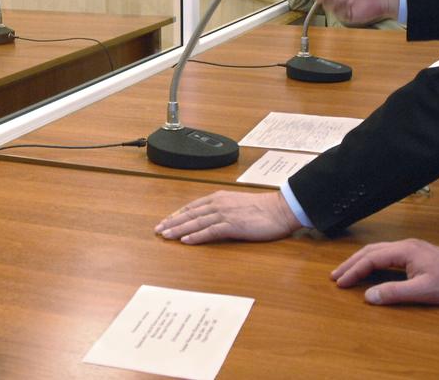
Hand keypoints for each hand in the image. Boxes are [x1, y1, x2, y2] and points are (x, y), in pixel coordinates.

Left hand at [155, 190, 301, 244]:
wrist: (280, 209)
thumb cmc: (262, 208)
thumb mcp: (238, 204)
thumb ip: (223, 209)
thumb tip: (212, 218)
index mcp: (219, 198)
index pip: (192, 206)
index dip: (177, 214)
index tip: (165, 221)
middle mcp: (218, 204)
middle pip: (190, 214)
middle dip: (172, 222)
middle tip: (158, 230)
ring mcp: (225, 214)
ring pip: (196, 222)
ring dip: (179, 229)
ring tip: (166, 235)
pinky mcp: (232, 225)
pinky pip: (210, 231)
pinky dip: (196, 236)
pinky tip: (185, 241)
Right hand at [331, 239, 438, 305]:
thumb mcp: (423, 291)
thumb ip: (394, 292)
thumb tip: (369, 296)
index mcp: (403, 251)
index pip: (370, 259)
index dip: (354, 271)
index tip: (340, 282)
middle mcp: (403, 245)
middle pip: (369, 251)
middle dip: (350, 263)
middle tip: (334, 276)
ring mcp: (408, 247)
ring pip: (376, 250)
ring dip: (359, 260)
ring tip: (345, 271)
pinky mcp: (413, 252)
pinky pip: (384, 253)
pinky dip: (370, 260)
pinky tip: (368, 267)